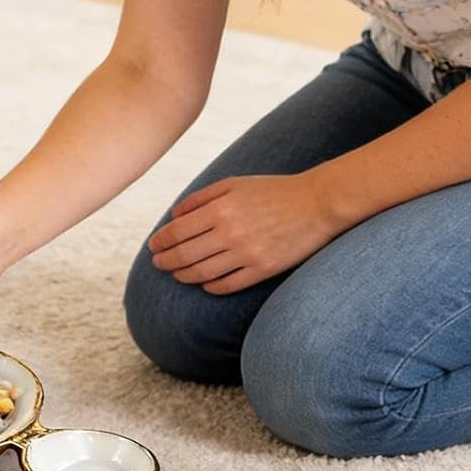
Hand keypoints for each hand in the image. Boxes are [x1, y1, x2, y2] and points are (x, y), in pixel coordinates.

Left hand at [147, 173, 344, 293]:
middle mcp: (230, 234)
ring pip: (203, 273)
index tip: (153, 246)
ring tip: (176, 274)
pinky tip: (204, 284)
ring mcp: (247, 254)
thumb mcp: (234, 184)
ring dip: (184, 275)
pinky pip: (229, 285)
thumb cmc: (272, 190)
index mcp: (219, 210)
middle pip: (185, 255)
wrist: (317, 202)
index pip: (177, 232)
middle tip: (157, 263)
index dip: (160, 241)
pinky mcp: (264, 269)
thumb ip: (201, 198)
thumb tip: (174, 216)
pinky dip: (211, 287)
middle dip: (165, 261)